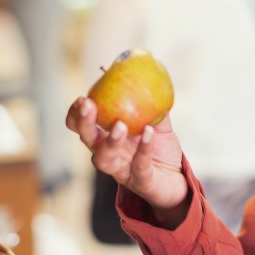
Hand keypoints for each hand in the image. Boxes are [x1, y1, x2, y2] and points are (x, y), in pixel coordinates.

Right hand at [66, 97, 187, 217]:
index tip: (82, 98)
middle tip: (89, 105)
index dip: (76, 113)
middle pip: (87, 139)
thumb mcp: (157, 121)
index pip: (81, 126)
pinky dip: (142, 149)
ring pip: (104, 159)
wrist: (177, 179)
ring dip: (110, 141)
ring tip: (120, 125)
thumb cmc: (160, 149)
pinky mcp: (140, 182)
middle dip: (84, 122)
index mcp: (106, 137)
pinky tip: (148, 133)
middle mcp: (109, 153)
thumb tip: (143, 73)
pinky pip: (138, 166)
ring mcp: (122, 170)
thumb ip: (150, 101)